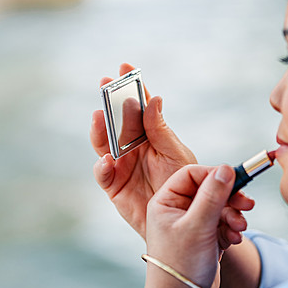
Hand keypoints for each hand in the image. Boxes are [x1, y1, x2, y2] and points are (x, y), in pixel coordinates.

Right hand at [91, 63, 196, 238]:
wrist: (185, 220)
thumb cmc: (187, 187)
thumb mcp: (177, 155)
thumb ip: (161, 131)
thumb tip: (153, 100)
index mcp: (150, 135)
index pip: (139, 107)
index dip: (132, 87)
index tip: (125, 67)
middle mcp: (132, 146)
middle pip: (117, 120)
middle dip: (110, 101)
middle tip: (105, 83)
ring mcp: (121, 165)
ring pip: (104, 143)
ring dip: (100, 129)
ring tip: (100, 116)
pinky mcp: (113, 185)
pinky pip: (103, 173)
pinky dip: (102, 166)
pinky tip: (108, 159)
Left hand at [106, 164, 247, 287]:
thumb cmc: (180, 265)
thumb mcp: (197, 225)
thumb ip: (212, 196)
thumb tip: (225, 169)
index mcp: (166, 202)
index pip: (192, 174)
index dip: (214, 175)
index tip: (235, 179)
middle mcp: (177, 210)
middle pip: (209, 190)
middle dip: (229, 198)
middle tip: (247, 204)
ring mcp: (191, 225)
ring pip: (220, 207)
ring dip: (233, 216)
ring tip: (239, 229)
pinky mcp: (205, 239)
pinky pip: (223, 224)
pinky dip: (232, 229)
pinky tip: (234, 240)